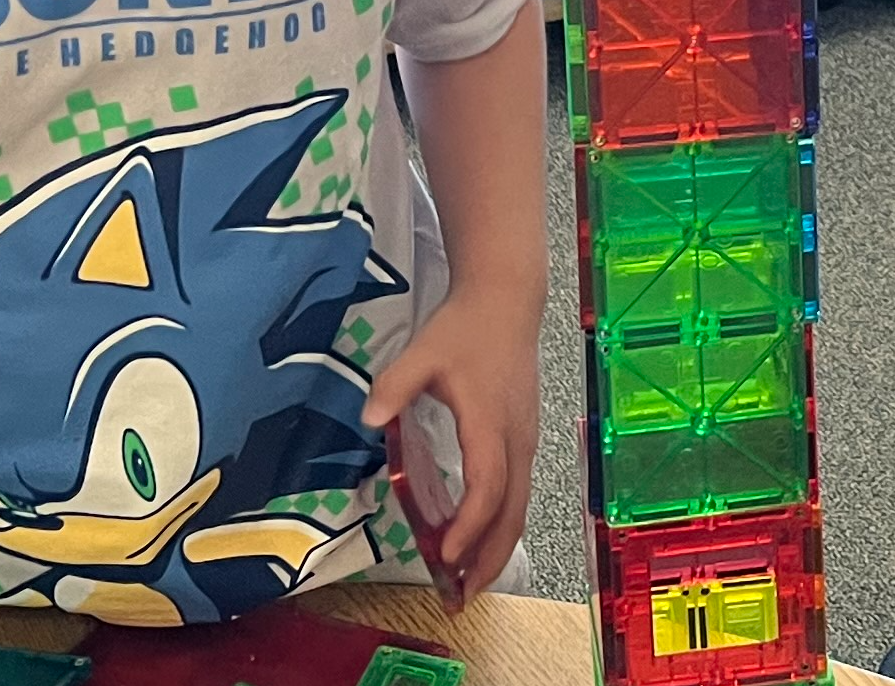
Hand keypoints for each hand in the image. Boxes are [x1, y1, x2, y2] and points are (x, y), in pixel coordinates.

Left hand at [361, 290, 538, 610]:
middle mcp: (516, 440)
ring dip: (498, 548)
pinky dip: (502, 524)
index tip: (445, 557)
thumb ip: (395, 386)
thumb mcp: (423, 351)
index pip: (487, 489)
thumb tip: (369, 416)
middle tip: (461, 596)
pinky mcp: (524, 438)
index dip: (469, 528)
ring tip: (471, 582)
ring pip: (520, 507)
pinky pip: (519, 493)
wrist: (508, 299)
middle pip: (512, 513)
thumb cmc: (465, 327)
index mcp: (491, 424)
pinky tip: (481, 538)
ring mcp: (526, 440)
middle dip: (488, 559)